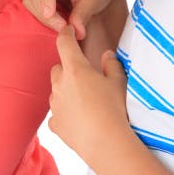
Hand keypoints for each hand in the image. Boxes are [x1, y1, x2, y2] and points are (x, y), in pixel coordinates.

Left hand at [48, 26, 129, 161]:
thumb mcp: (119, 83)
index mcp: (75, 69)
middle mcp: (59, 84)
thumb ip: (112, 65)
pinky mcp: (54, 123)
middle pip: (59, 68)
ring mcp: (54, 104)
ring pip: (57, 91)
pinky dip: (66, 113)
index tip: (69, 30)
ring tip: (87, 103)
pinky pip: (58, 113)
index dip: (66, 33)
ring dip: (67, 92)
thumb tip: (106, 55)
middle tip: (86, 79)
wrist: (107, 144)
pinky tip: (81, 120)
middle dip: (69, 70)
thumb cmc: (115, 109)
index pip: (64, 42)